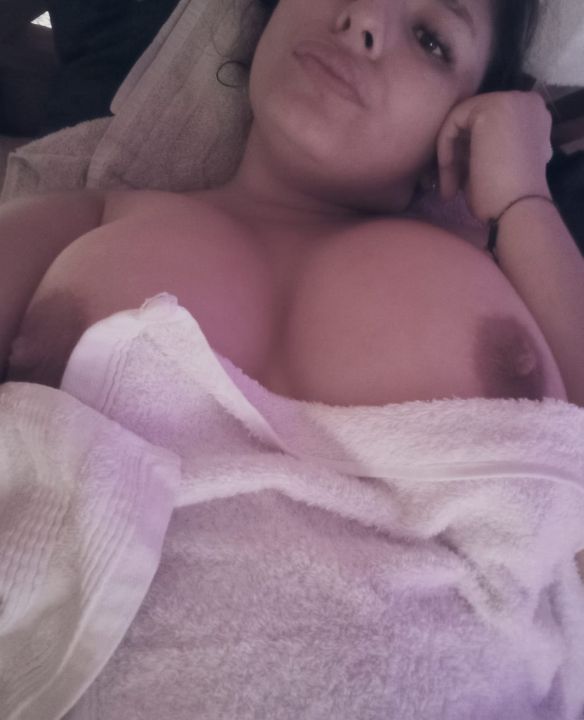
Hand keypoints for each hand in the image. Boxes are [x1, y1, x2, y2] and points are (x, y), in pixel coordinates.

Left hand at [435, 91, 553, 223]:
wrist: (518, 209)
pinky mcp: (491, 106)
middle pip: (473, 122)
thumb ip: (481, 149)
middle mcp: (525, 101)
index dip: (468, 155)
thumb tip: (458, 148)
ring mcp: (510, 100)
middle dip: (457, 156)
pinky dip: (445, 150)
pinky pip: (453, 122)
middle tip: (450, 189)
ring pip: (461, 122)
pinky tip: (449, 176)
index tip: (460, 184)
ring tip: (449, 191)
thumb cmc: (507, 199)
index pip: (488, 127)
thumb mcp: (494, 167)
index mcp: (532, 116)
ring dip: (450, 158)